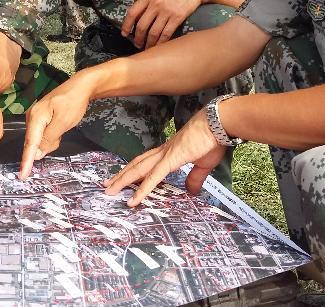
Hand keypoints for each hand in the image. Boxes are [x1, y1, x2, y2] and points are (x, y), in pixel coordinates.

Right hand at [19, 72, 97, 178]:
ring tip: (63, 128)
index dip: (26, 161)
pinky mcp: (43, 116)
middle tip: (60, 136)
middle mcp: (32, 117)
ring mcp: (37, 116)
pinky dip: (52, 135)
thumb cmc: (73, 103)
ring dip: (51, 140)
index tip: (22, 176)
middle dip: (44, 147)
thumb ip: (49, 139)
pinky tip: (61, 128)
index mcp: (35, 117)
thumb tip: (36, 154)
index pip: (30, 144)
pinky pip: (44, 132)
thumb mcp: (63, 122)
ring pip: (40, 138)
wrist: (81, 85)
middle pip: (33, 141)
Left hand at [103, 108, 226, 205]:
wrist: (218, 124)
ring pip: (138, 169)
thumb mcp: (203, 164)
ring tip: (110, 191)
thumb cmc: (212, 140)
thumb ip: (195, 178)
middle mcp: (163, 152)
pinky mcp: (171, 159)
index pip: (146, 162)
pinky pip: (153, 177)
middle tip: (107, 185)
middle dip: (121, 175)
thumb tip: (192, 191)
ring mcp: (165, 155)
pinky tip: (133, 199)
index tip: (123, 178)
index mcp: (169, 152)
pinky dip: (142, 189)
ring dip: (123, 180)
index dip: (134, 170)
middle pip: (136, 165)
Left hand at [121, 0, 214, 49]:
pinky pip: (166, 34)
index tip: (124, 34)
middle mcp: (155, 4)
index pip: (132, 12)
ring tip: (148, 48)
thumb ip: (148, 2)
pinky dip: (161, 42)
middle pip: (142, 26)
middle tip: (138, 45)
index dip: (126, 25)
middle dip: (138, 38)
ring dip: (149, 43)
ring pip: (153, 32)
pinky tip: (159, 46)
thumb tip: (138, 17)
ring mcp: (166, 11)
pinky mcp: (177, 17)